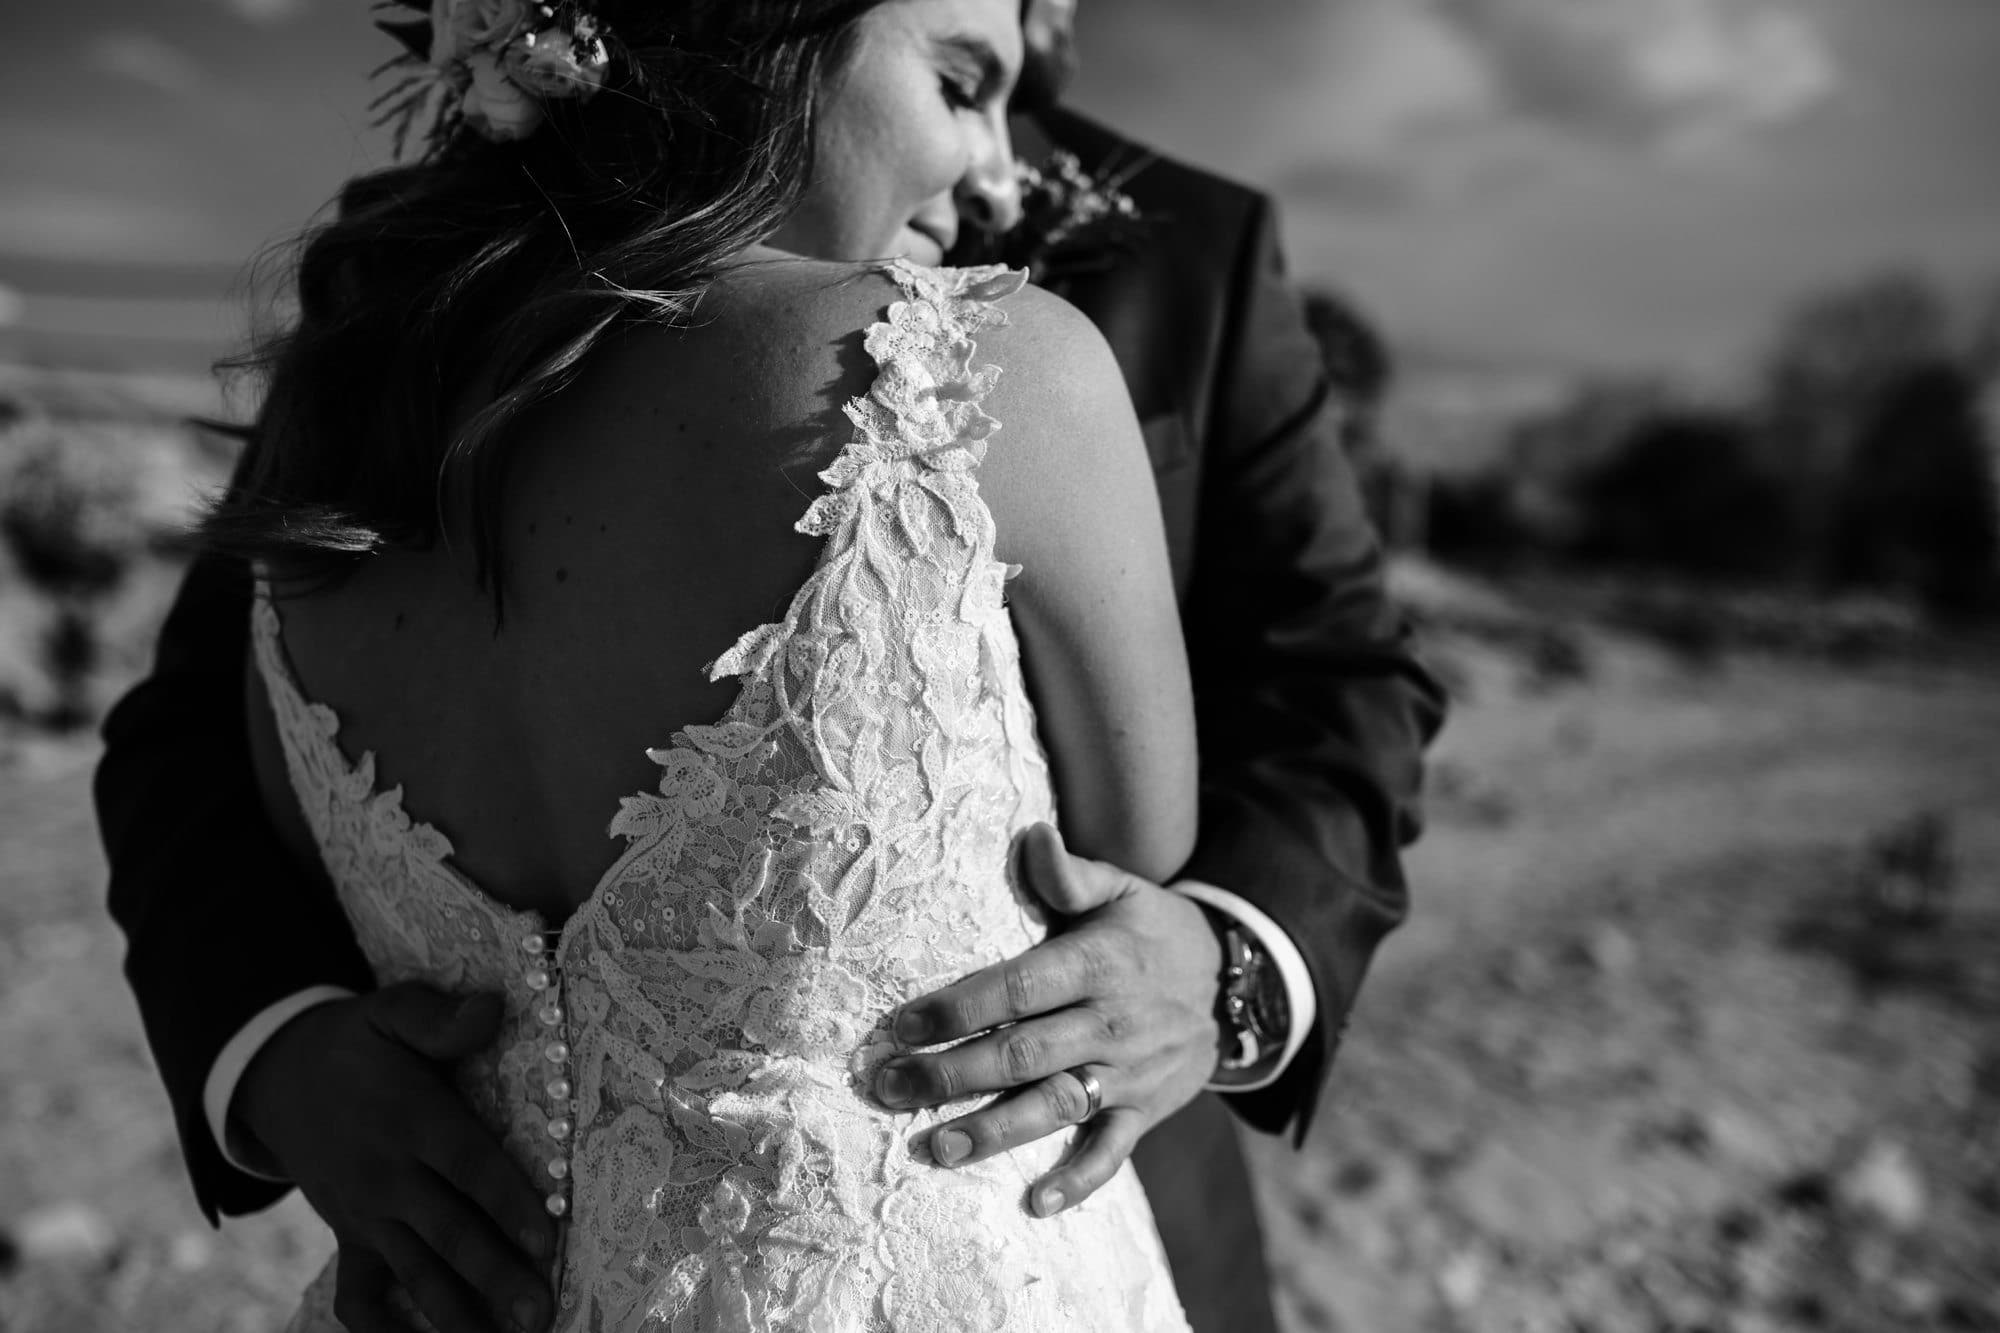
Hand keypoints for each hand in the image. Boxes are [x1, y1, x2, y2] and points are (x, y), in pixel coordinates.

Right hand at [235, 984, 556, 1332]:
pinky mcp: (347, 1237)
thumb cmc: (357, 1042)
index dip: (508, 1202)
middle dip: (494, 1275)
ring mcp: (365, 1213)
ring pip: (416, 1271)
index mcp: (412, 1119)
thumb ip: (439, 1017)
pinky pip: (359, 1295)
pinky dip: (381, 1330)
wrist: (277, 1075)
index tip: (547, 1239)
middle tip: (538, 1312)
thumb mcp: (390, 1011)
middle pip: (449, 1231)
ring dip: (457, 1313)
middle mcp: (389, 1175)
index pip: (469, 1165)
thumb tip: (494, 1006)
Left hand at [875, 823, 1224, 1215]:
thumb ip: (1069, 873)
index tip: (900, 1024)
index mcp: (1098, 964)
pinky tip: (1036, 1203)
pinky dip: (1079, 1179)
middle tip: (888, 1088)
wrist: (1231, 980)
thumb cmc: (1149, 928)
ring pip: (1056, 1106)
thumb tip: (1031, 833)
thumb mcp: (1120, 888)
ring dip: (994, 1131)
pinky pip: (1112, 1150)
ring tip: (935, 1147)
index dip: (957, 1008)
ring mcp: (1130, 1072)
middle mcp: (1112, 1022)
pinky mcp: (1146, 1109)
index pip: (1018, 989)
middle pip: (1022, 1054)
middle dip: (951, 1074)